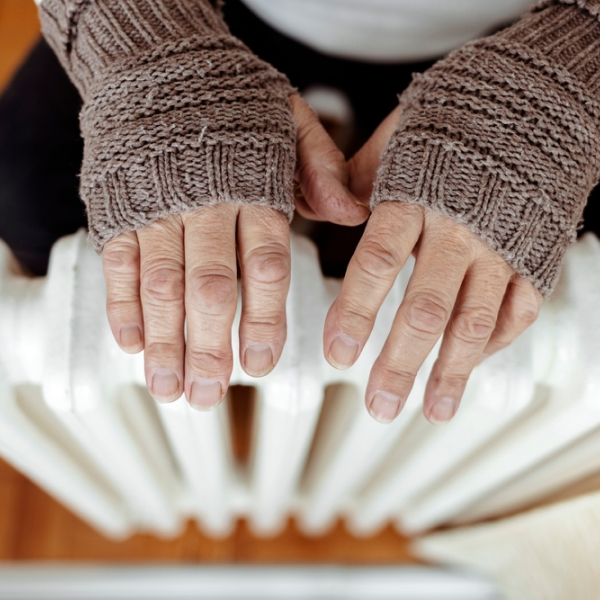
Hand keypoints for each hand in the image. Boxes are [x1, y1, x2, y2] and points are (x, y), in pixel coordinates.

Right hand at [101, 95, 365, 409]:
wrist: (163, 64)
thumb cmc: (235, 105)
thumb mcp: (291, 124)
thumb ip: (320, 170)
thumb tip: (353, 212)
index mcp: (255, 189)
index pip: (265, 265)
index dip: (262, 319)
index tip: (260, 365)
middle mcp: (206, 203)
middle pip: (209, 287)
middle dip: (207, 346)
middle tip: (209, 396)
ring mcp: (158, 207)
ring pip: (160, 283)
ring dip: (164, 341)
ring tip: (169, 388)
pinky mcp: (120, 207)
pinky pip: (118, 260)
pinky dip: (122, 302)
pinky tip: (130, 342)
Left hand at [323, 107, 543, 424]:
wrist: (541, 97)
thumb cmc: (459, 117)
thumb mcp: (401, 135)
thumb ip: (360, 174)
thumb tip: (328, 208)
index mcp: (415, 196)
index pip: (376, 263)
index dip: (355, 313)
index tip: (337, 355)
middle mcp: (459, 228)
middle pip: (425, 309)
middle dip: (399, 364)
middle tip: (377, 406)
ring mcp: (503, 246)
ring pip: (474, 322)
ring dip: (450, 373)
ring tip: (430, 412)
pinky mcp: (536, 256)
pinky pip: (519, 310)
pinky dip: (495, 343)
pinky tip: (471, 370)